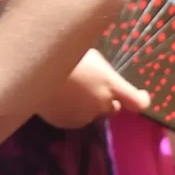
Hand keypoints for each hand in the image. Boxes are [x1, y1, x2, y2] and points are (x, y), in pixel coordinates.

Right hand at [34, 49, 151, 130]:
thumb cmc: (64, 51)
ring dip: (87, 105)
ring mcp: (82, 116)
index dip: (142, 100)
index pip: (137, 102)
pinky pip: (73, 117)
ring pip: (92, 114)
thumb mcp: (90, 55)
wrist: (32, 67)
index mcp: (110, 85)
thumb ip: (102, 71)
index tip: (142, 95)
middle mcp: (101, 104)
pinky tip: (59, 96)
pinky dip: (70, 110)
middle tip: (92, 86)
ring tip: (71, 89)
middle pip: (113, 108)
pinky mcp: (65, 123)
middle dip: (107, 100)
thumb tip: (103, 76)